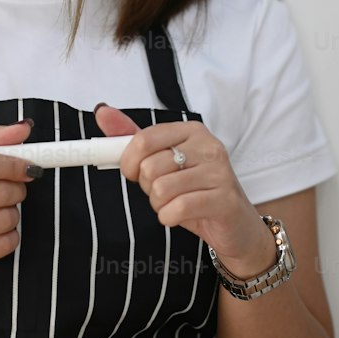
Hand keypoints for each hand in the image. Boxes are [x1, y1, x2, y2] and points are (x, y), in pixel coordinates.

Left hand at [94, 104, 276, 275]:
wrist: (236, 226)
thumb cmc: (195, 191)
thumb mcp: (163, 162)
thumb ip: (132, 138)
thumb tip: (102, 111)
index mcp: (191, 131)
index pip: (144, 138)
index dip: (128, 160)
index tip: (130, 172)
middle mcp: (208, 146)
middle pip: (150, 166)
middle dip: (147, 187)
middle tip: (162, 192)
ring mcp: (219, 172)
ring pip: (161, 188)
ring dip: (158, 204)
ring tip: (173, 204)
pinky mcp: (224, 199)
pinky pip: (177, 208)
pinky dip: (168, 217)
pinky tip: (178, 216)